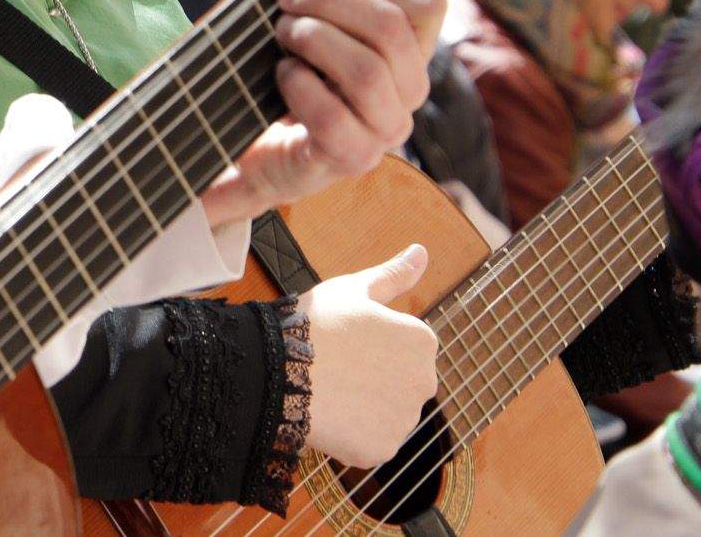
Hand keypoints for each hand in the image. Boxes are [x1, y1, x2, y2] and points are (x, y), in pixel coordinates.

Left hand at [203, 0, 443, 220]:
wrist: (244, 140)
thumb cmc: (278, 62)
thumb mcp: (281, 0)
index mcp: (405, 46)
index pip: (426, 4)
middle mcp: (407, 89)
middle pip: (392, 30)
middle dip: (330, 2)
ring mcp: (384, 128)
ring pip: (369, 72)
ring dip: (314, 41)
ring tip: (282, 35)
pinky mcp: (350, 158)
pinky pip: (336, 117)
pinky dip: (300, 86)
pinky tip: (282, 76)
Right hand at [300, 244, 438, 467]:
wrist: (276, 369)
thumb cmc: (313, 323)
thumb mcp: (353, 289)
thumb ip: (394, 275)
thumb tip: (422, 252)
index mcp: (421, 340)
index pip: (404, 346)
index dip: (371, 343)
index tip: (346, 342)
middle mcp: (424, 381)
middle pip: (400, 382)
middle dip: (375, 377)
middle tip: (337, 367)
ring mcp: (404, 418)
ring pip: (386, 413)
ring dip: (365, 407)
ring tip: (331, 391)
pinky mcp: (383, 448)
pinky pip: (371, 442)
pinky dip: (353, 434)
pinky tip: (330, 415)